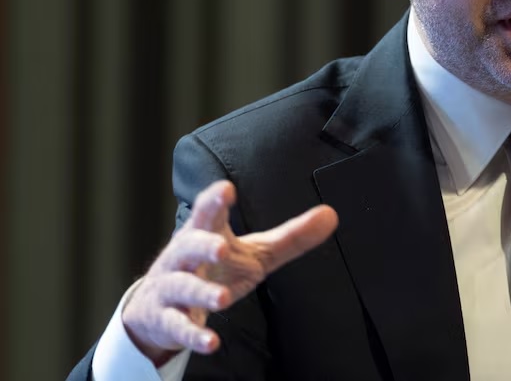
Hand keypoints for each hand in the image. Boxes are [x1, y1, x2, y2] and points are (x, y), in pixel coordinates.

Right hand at [121, 180, 338, 364]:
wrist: (158, 307)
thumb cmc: (212, 269)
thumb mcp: (253, 252)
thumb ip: (291, 236)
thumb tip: (331, 215)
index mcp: (205, 233)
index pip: (208, 212)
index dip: (215, 200)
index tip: (226, 189)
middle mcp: (184, 256)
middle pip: (189, 246)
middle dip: (203, 246)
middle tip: (222, 249)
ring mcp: (172, 287)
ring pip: (182, 287)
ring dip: (202, 292)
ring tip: (223, 299)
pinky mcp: (166, 319)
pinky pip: (179, 326)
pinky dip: (194, 335)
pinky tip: (211, 341)